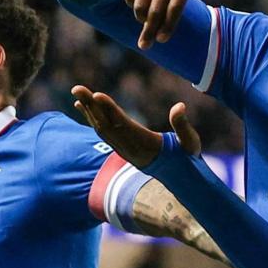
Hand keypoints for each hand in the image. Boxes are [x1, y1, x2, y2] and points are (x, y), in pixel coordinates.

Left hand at [71, 85, 200, 168]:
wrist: (179, 179)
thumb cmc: (186, 158)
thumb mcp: (190, 143)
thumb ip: (183, 125)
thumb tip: (179, 106)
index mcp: (145, 145)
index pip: (124, 125)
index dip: (110, 110)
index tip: (97, 95)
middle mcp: (130, 148)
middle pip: (106, 125)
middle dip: (91, 106)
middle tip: (76, 88)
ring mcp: (124, 150)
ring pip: (101, 128)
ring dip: (88, 109)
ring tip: (77, 91)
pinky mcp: (121, 148)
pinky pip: (102, 132)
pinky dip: (91, 118)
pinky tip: (82, 106)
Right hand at [124, 0, 192, 47]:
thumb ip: (173, 11)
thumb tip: (158, 39)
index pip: (176, 7)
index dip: (168, 26)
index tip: (161, 40)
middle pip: (155, 10)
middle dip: (150, 30)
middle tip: (145, 45)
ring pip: (140, 6)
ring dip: (140, 18)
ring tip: (144, 17)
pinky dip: (132, 5)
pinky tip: (138, 0)